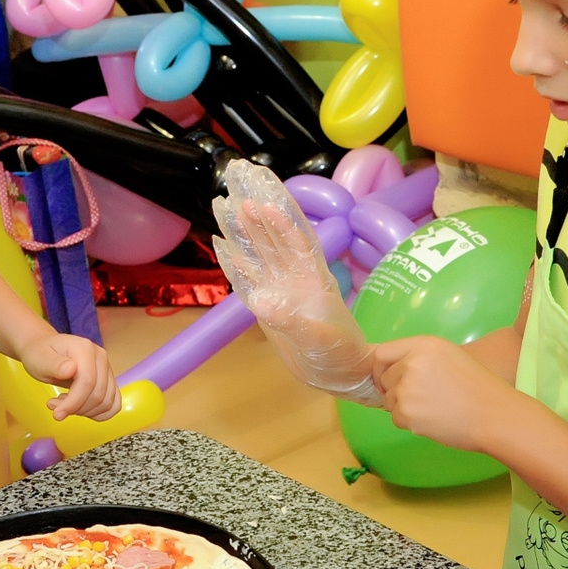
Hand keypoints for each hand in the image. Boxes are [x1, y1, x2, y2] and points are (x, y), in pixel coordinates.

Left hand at [21, 333, 120, 420]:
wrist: (44, 349)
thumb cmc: (40, 354)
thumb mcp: (40, 359)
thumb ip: (54, 364)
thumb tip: (71, 369)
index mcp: (85, 349)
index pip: (87, 381)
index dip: (74, 402)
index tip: (57, 413)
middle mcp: (100, 357)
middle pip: (98, 394)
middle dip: (76, 408)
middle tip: (56, 407)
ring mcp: (107, 369)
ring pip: (107, 402)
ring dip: (85, 411)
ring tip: (64, 405)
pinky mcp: (108, 381)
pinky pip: (113, 404)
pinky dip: (98, 413)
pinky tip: (80, 409)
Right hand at [211, 160, 378, 403]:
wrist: (342, 374)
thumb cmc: (341, 355)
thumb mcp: (320, 340)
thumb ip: (294, 322)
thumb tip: (263, 301)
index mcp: (314, 281)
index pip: (296, 244)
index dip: (281, 224)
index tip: (265, 204)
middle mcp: (296, 280)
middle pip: (274, 242)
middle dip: (258, 217)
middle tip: (239, 194)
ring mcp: (282, 292)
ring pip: (261, 256)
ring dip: (246, 233)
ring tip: (227, 208)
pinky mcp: (270, 307)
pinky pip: (251, 281)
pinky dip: (237, 265)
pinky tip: (225, 249)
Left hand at [368, 335, 516, 453]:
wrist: (494, 415)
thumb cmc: (477, 387)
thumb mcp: (448, 357)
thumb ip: (419, 358)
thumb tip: (389, 370)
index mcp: (423, 345)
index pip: (382, 353)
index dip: (380, 369)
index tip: (385, 380)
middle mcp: (411, 363)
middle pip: (385, 379)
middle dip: (396, 391)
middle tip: (421, 398)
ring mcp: (407, 389)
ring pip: (389, 401)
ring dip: (404, 408)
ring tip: (433, 408)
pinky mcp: (406, 413)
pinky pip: (396, 418)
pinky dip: (410, 423)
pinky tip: (434, 419)